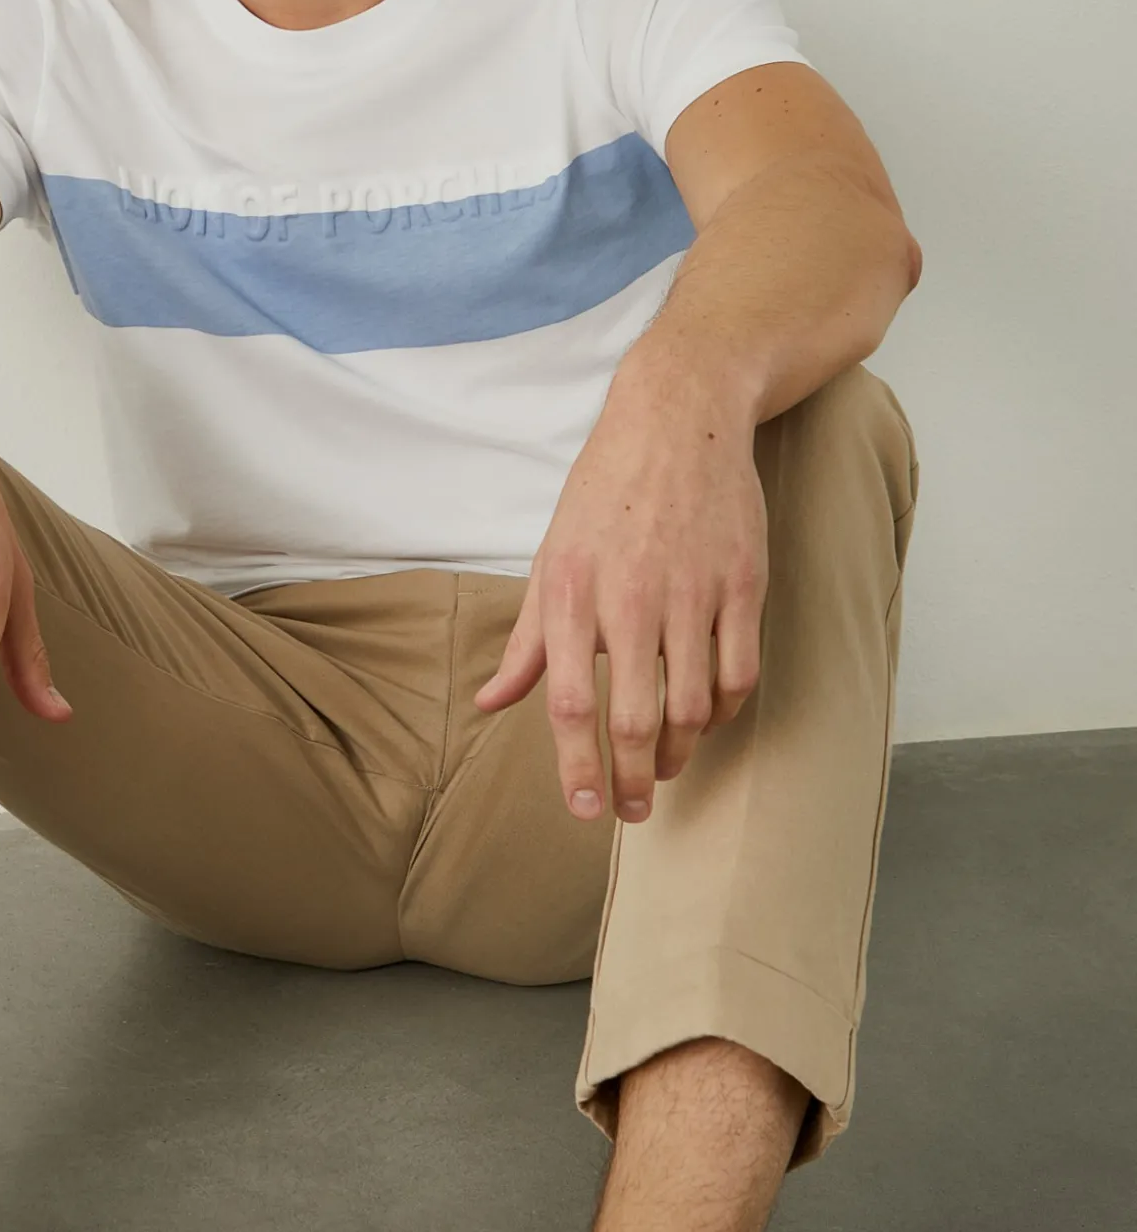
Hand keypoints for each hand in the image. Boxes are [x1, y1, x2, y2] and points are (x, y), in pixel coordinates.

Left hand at [472, 374, 767, 824]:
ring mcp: (692, 593)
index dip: (576, 765)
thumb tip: (489, 702)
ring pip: (693, 705)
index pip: (568, 702)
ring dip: (679, 751)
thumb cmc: (604, 494)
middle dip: (633, 779)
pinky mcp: (742, 584)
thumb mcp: (551, 560)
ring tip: (663, 768)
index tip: (586, 809)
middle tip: (631, 811)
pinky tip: (707, 720)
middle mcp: (629, 598)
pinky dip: (725, 711)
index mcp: (571, 593)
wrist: (678, 420)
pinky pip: (740, 672)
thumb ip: (526, 641)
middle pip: (635, 718)